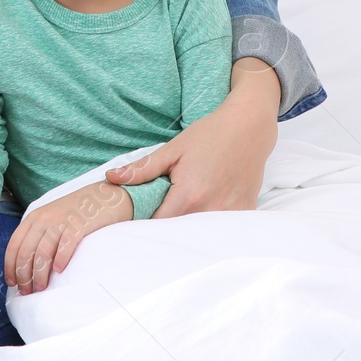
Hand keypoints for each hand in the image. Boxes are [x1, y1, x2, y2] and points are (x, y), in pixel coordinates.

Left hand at [4, 181, 132, 294]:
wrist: (103, 196)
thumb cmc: (75, 212)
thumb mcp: (50, 218)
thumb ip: (37, 234)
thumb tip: (24, 264)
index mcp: (34, 218)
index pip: (14, 245)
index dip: (10, 267)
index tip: (12, 284)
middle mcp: (44, 219)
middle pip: (26, 252)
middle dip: (24, 275)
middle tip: (27, 292)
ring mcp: (61, 221)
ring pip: (43, 252)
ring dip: (40, 274)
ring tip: (41, 288)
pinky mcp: (79, 225)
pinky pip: (66, 245)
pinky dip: (61, 259)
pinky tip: (60, 271)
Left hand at [105, 60, 279, 215]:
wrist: (249, 127)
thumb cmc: (210, 135)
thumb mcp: (173, 149)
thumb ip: (143, 169)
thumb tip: (111, 178)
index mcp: (188, 196)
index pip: (158, 226)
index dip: (145, 224)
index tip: (139, 218)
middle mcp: (210, 210)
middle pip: (179, 232)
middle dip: (166, 226)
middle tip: (160, 210)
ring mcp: (230, 214)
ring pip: (200, 232)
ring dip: (188, 226)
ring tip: (184, 207)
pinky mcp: (244, 213)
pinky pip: (221, 227)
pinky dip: (210, 223)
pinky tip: (207, 206)